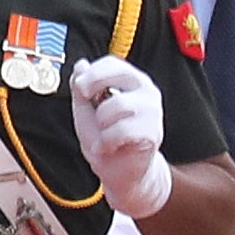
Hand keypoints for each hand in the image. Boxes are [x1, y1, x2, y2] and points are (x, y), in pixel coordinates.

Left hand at [68, 56, 170, 217]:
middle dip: (94, 90)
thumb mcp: (86, 112)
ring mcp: (152, 110)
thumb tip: (80, 65)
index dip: (92, 73)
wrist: (119, 172)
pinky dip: (108, 142)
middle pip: (118, 75)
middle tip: (91, 111)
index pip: (112, 63)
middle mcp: (146, 91)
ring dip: (101, 125)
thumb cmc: (106, 140)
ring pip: (116, 105)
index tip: (81, 89)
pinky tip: (110, 146)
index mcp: (130, 82)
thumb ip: (82, 89)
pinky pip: (122, 130)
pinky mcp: (153, 132)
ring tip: (104, 136)